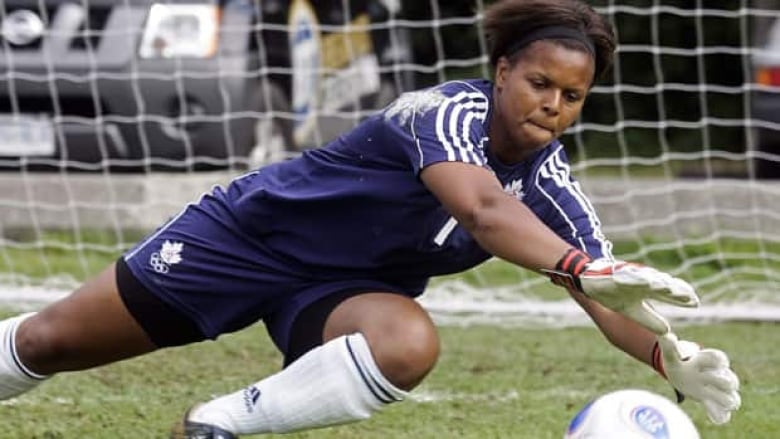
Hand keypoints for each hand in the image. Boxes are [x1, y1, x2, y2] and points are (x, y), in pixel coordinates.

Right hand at [544, 249, 699, 333]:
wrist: (589, 282)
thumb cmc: (612, 294)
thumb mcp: (632, 311)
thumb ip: (649, 319)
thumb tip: (668, 331)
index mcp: (648, 290)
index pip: (669, 294)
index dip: (681, 298)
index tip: (696, 304)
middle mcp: (642, 282)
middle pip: (662, 285)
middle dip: (675, 290)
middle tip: (689, 296)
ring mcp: (630, 277)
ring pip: (649, 278)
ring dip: (659, 282)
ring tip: (670, 287)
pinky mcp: (617, 274)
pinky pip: (628, 276)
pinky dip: (638, 278)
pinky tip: (647, 281)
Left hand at [656, 333, 740, 423]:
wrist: (680, 375)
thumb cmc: (677, 362)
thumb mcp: (671, 356)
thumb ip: (669, 348)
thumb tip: (665, 336)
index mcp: (707, 362)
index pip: (718, 359)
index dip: (716, 359)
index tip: (706, 358)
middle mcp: (715, 376)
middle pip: (730, 380)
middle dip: (726, 382)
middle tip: (717, 382)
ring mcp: (715, 391)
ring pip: (731, 397)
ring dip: (728, 401)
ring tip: (718, 401)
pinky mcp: (710, 402)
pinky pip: (722, 412)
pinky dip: (720, 415)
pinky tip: (716, 417)